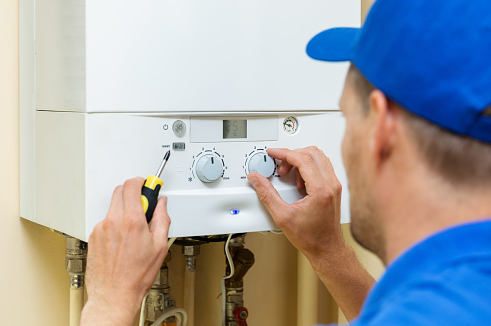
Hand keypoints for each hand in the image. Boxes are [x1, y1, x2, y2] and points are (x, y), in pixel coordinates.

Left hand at [81, 177, 170, 325]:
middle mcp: (113, 222)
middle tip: (143, 204)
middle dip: (133, 192)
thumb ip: (162, 219)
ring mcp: (100, 228)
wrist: (114, 294)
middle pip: (120, 191)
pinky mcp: (93, 236)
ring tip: (133, 229)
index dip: (141, 181)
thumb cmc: (135, 276)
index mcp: (132, 222)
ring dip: (124, 210)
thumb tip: (162, 205)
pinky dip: (115, 223)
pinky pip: (105, 221)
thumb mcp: (159, 246)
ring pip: (113, 207)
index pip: (132, 186)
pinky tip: (122, 239)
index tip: (147, 184)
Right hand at [247, 147, 344, 259]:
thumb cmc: (311, 237)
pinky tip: (298, 181)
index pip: (302, 159)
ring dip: (300, 160)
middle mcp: (331, 185)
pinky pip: (322, 166)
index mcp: (320, 190)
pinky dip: (308, 167)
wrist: (326, 249)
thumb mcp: (282, 216)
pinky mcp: (334, 188)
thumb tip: (256, 179)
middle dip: (292, 155)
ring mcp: (334, 185)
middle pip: (312, 153)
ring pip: (318, 157)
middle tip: (279, 167)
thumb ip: (267, 194)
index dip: (284, 153)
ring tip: (288, 175)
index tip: (273, 153)